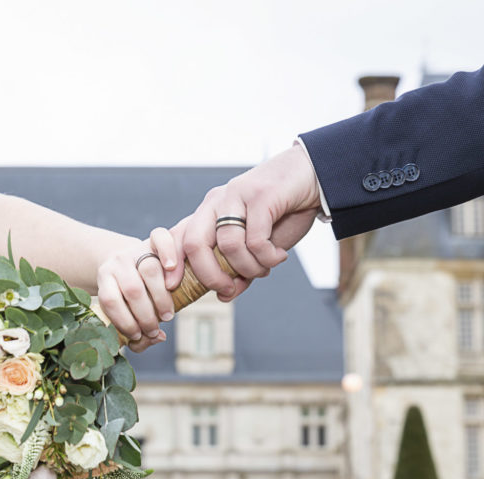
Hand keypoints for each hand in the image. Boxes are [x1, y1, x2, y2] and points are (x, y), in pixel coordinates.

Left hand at [96, 231, 179, 351]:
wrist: (129, 261)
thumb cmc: (128, 295)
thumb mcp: (123, 311)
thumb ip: (136, 331)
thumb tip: (158, 338)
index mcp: (104, 278)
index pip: (109, 300)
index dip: (123, 321)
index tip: (136, 335)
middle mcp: (118, 261)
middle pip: (132, 289)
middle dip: (145, 316)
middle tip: (154, 330)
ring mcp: (136, 249)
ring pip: (150, 271)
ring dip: (161, 298)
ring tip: (167, 316)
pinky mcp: (153, 240)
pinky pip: (161, 238)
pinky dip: (169, 252)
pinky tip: (173, 271)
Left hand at [162, 144, 321, 300]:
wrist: (312, 176)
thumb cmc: (284, 212)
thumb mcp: (258, 246)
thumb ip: (240, 268)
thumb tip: (225, 296)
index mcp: (209, 212)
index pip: (177, 236)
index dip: (170, 263)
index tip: (173, 287)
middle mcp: (217, 202)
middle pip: (194, 243)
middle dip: (209, 276)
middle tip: (228, 289)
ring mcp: (236, 196)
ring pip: (228, 246)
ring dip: (249, 268)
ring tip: (266, 269)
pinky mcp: (259, 196)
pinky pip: (255, 240)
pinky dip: (267, 257)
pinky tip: (279, 256)